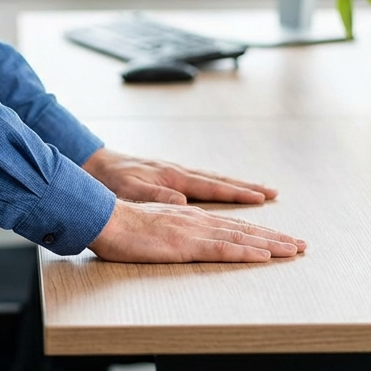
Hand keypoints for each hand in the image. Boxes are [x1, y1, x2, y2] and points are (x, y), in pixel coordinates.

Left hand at [81, 148, 278, 204]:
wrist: (95, 167)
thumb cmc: (111, 180)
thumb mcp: (128, 189)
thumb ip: (155, 196)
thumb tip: (183, 203)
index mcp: (174, 178)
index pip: (213, 188)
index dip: (238, 194)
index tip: (262, 198)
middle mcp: (180, 175)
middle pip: (222, 183)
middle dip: (250, 190)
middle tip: (275, 194)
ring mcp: (177, 176)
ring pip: (216, 183)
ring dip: (240, 188)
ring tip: (264, 193)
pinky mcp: (171, 180)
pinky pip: (204, 185)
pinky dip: (223, 189)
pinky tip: (231, 193)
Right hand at [88, 200, 305, 262]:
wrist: (103, 217)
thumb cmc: (120, 225)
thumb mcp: (152, 225)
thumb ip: (172, 229)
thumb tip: (186, 234)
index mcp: (190, 217)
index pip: (233, 225)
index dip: (259, 231)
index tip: (281, 238)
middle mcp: (198, 220)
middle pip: (245, 228)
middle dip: (276, 237)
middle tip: (302, 245)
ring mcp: (194, 231)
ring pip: (241, 237)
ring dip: (271, 244)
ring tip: (295, 250)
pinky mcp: (186, 244)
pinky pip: (222, 248)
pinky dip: (246, 251)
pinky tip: (265, 256)